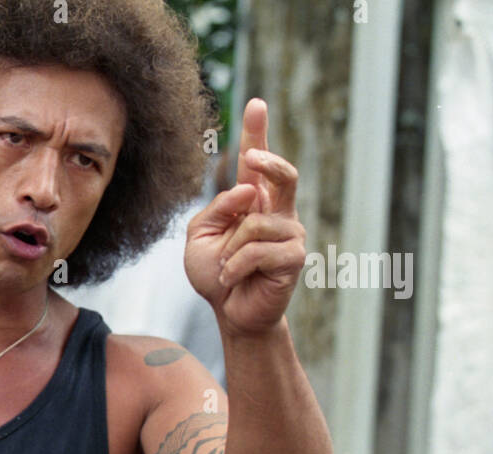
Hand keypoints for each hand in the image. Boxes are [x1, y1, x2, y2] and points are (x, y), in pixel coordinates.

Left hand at [184, 98, 306, 337]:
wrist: (230, 312)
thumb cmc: (214, 273)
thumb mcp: (199, 237)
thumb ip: (216, 210)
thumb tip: (246, 190)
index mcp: (252, 201)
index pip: (256, 161)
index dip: (256, 132)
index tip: (254, 103)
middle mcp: (276, 211)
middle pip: (283, 173)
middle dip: (268, 161)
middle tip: (251, 161)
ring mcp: (289, 233)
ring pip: (256, 224)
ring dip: (230, 249)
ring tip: (225, 267)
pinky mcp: (293, 257)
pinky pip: (257, 251)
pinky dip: (235, 266)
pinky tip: (232, 279)